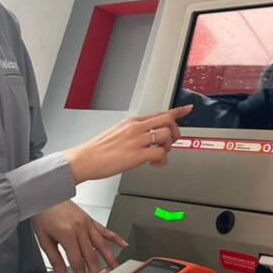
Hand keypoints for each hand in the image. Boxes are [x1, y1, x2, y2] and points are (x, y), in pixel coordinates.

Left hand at [33, 200, 127, 272]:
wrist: (47, 195)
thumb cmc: (43, 214)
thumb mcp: (44, 239)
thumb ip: (55, 259)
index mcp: (67, 234)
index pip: (77, 260)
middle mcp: (80, 228)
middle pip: (91, 254)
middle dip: (95, 270)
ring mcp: (87, 223)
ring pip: (101, 244)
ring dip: (109, 257)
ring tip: (115, 268)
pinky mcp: (90, 219)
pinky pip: (104, 230)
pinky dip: (115, 237)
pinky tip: (122, 244)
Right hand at [62, 105, 192, 182]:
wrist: (84, 159)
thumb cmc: (97, 150)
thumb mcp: (116, 133)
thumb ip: (133, 132)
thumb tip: (147, 138)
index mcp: (132, 121)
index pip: (159, 113)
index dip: (177, 111)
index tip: (188, 109)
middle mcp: (136, 127)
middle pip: (168, 121)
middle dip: (175, 132)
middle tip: (171, 142)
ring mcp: (137, 140)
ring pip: (166, 136)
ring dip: (167, 147)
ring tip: (156, 155)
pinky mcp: (137, 154)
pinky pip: (160, 153)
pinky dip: (161, 160)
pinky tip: (152, 163)